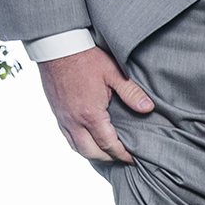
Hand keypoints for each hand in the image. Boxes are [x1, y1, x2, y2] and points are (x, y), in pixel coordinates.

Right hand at [37, 47, 152, 162]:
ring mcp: (63, 117)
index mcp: (90, 114)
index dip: (122, 154)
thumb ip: (132, 92)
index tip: (133, 158)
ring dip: (93, 154)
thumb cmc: (85, 57)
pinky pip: (67, 137)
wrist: (57, 46)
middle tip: (122, 157)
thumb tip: (147, 108)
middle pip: (92, 152)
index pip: (109, 145)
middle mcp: (74, 120)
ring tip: (108, 152)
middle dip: (109, 158)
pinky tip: (89, 140)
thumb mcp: (114, 73)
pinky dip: (79, 144)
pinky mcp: (57, 112)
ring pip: (76, 147)